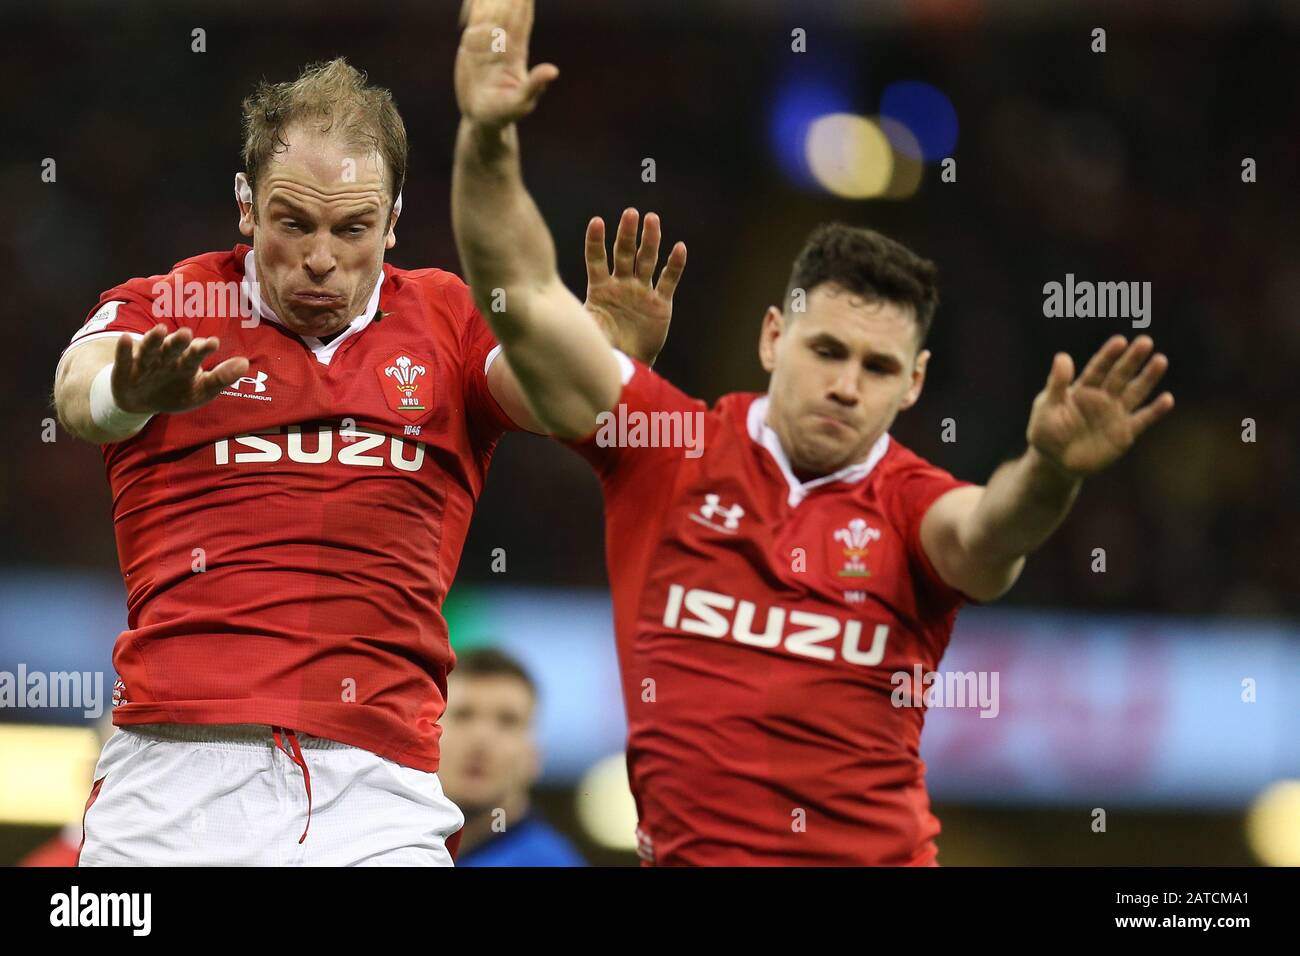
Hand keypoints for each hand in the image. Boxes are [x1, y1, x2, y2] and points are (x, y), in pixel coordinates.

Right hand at [111, 325, 248, 414]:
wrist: (142, 403)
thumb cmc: (176, 392)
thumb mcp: (201, 390)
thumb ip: (221, 378)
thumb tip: (245, 363)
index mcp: (186, 362)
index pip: (196, 354)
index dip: (203, 350)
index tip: (213, 343)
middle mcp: (166, 358)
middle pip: (173, 349)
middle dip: (179, 342)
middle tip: (187, 334)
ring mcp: (145, 363)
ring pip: (150, 350)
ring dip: (154, 340)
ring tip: (159, 329)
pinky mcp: (125, 370)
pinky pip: (124, 359)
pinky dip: (125, 350)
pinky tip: (127, 339)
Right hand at [456, 0, 558, 128]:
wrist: (481, 118)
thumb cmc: (504, 114)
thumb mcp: (521, 102)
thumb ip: (535, 86)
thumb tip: (553, 71)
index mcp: (516, 51)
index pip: (522, 19)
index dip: (523, 3)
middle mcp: (503, 42)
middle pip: (507, 8)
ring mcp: (486, 41)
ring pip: (489, 9)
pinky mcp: (471, 44)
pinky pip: (474, 18)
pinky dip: (475, 5)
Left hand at [583, 209, 686, 365]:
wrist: (625, 365)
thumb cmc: (601, 347)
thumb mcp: (586, 329)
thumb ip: (576, 315)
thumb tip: (547, 308)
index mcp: (600, 287)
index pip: (596, 258)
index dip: (596, 241)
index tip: (597, 222)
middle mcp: (621, 284)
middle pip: (624, 253)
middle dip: (627, 233)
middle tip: (630, 213)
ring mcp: (641, 291)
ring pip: (647, 260)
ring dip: (650, 240)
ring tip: (652, 219)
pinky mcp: (660, 303)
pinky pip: (668, 280)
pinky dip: (674, 265)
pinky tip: (679, 247)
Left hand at [1027, 335, 1173, 478]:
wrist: (1056, 462)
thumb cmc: (1046, 432)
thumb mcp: (1047, 408)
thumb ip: (1057, 384)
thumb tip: (1062, 356)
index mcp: (1083, 389)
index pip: (1098, 368)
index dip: (1108, 355)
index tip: (1120, 341)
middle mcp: (1103, 397)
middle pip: (1120, 375)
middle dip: (1132, 359)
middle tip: (1145, 341)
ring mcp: (1115, 414)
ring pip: (1135, 392)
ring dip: (1148, 378)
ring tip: (1160, 360)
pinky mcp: (1125, 433)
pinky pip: (1142, 420)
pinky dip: (1155, 411)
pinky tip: (1167, 399)